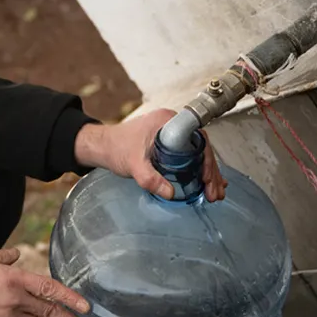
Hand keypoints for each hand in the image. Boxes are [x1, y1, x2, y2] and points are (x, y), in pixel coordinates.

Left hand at [74, 109, 226, 201]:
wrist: (102, 147)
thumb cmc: (115, 148)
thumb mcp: (133, 164)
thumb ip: (150, 178)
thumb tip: (171, 193)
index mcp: (167, 121)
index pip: (198, 139)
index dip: (207, 159)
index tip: (207, 178)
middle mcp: (173, 125)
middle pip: (201, 148)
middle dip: (210, 172)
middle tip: (214, 192)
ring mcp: (172, 134)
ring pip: (198, 154)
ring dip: (207, 174)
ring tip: (213, 194)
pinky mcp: (169, 145)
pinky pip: (190, 156)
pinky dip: (198, 170)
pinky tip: (206, 184)